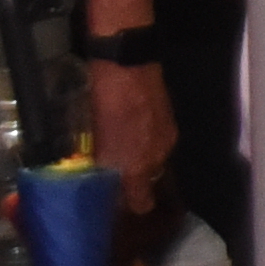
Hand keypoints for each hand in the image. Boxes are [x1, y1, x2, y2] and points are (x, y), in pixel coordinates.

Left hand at [89, 59, 172, 210]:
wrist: (126, 59)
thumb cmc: (105, 102)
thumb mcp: (97, 140)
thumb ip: (103, 167)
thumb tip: (103, 186)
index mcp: (141, 164)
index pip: (142, 203)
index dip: (129, 206)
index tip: (113, 205)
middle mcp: (160, 154)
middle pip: (149, 181)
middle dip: (133, 181)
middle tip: (111, 175)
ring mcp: (167, 133)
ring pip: (153, 158)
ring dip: (138, 159)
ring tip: (118, 150)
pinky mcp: (167, 115)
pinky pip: (155, 139)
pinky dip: (143, 140)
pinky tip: (127, 129)